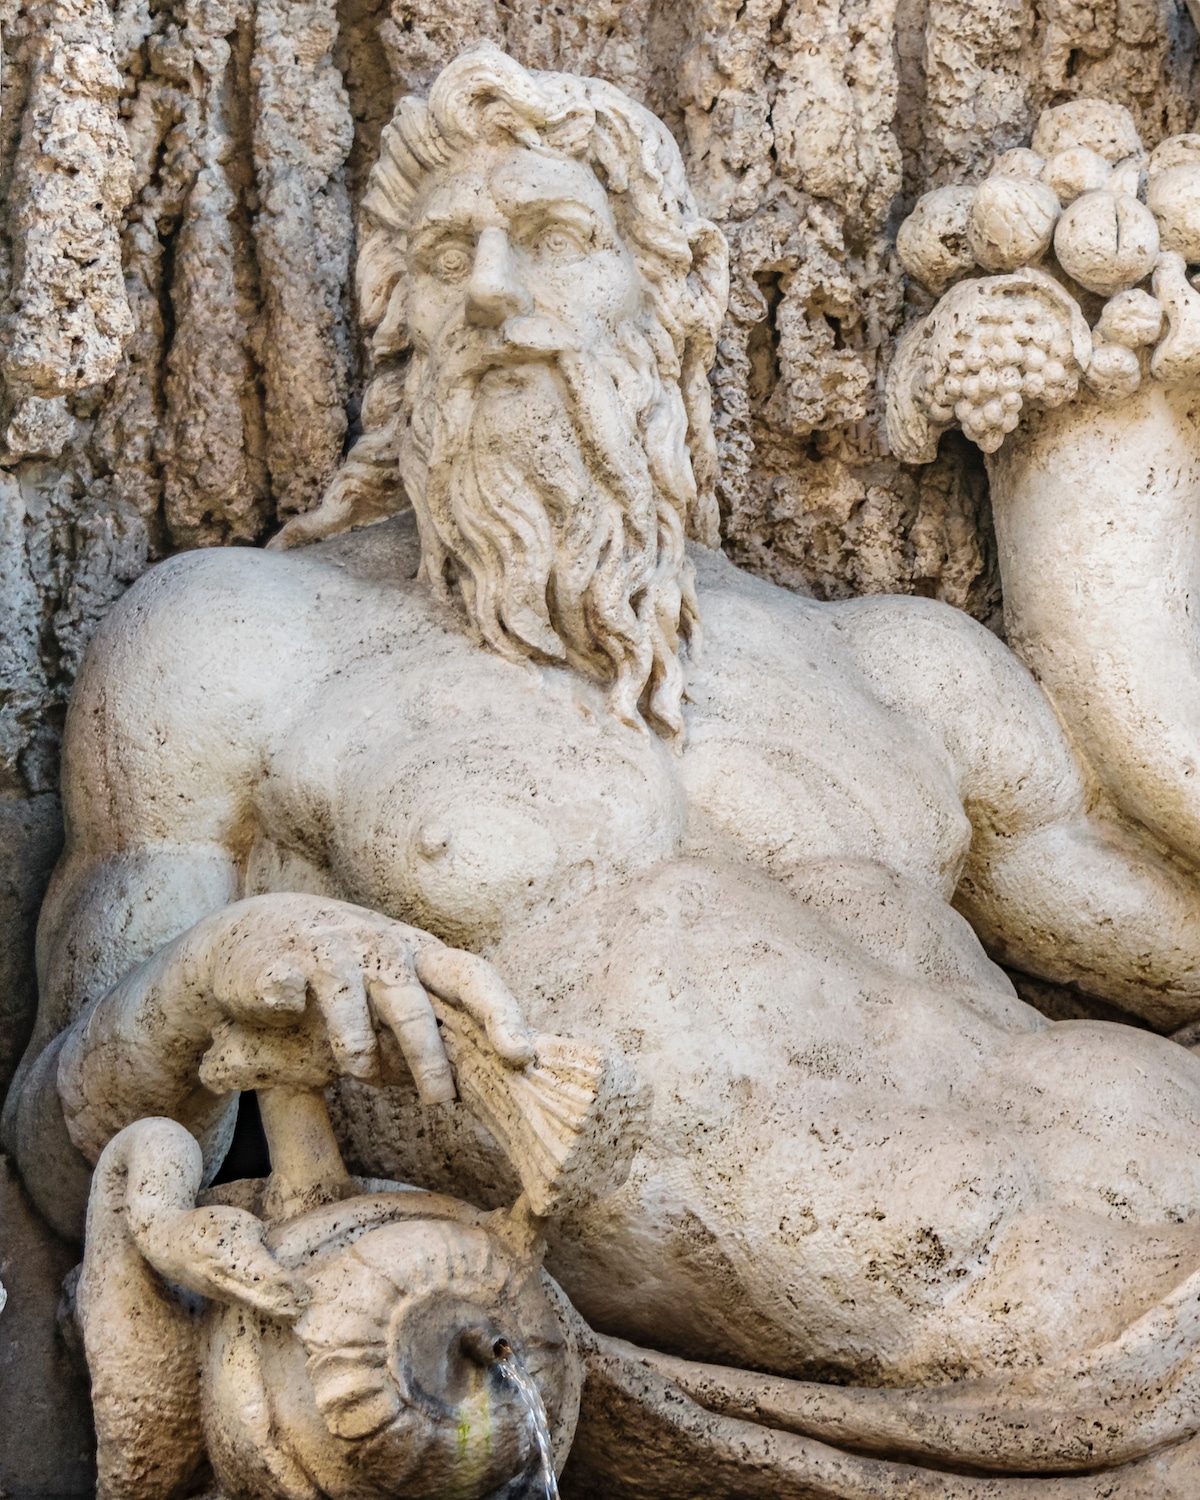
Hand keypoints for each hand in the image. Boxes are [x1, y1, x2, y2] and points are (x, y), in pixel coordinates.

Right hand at [191, 894, 533, 1103]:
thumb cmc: (344, 985)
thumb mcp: (394, 1008)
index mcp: (421, 958)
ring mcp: (328, 948)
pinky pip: (283, 984)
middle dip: (426, 1051)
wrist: (256, 939)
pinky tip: (287, 1005)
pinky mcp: (275, 960)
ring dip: (356, 1043)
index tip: (521, 1057)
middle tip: (439, 1098)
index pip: (472, 979)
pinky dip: (285, 997)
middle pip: (411, 997)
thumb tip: (479, 1092)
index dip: (500, 1014)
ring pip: (349, 999)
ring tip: (358, 1069)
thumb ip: (432, 1039)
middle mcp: (381, 947)